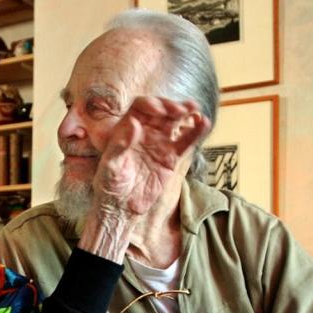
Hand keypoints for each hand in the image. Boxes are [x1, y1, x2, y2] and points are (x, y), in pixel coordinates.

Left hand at [93, 96, 208, 216]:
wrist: (122, 207)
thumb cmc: (109, 186)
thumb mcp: (110, 166)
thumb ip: (119, 144)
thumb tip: (133, 122)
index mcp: (126, 130)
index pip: (140, 107)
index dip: (151, 105)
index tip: (160, 112)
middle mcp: (144, 132)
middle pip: (160, 111)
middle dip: (171, 106)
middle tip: (181, 110)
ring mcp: (159, 143)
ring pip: (175, 122)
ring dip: (185, 112)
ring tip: (194, 109)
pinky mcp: (171, 157)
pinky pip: (185, 142)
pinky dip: (195, 132)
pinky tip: (204, 123)